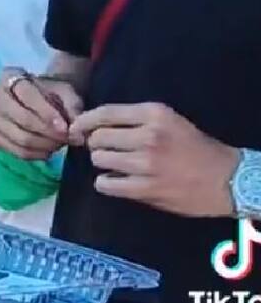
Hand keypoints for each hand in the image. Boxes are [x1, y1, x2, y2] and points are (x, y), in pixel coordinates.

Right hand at [0, 69, 83, 160]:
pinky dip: (35, 155)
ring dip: (44, 145)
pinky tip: (47, 151)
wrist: (38, 101)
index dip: (47, 113)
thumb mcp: (66, 94)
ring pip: (19, 138)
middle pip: (21, 118)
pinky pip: (14, 151)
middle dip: (48, 132)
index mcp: (10, 76)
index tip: (65, 128)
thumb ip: (73, 109)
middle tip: (65, 139)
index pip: (27, 94)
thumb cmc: (52, 94)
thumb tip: (76, 134)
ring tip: (59, 144)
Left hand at [70, 102, 239, 216]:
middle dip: (95, 144)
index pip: (104, 113)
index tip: (76, 128)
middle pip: (97, 137)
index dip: (84, 121)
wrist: (225, 179)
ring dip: (102, 163)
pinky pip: (106, 184)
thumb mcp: (168, 120)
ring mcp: (147, 164)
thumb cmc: (194, 147)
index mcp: (154, 114)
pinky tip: (116, 181)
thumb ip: (135, 120)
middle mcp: (149, 136)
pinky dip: (105, 183)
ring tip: (115, 165)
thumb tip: (93, 124)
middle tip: (105, 150)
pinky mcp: (146, 188)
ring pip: (99, 159)